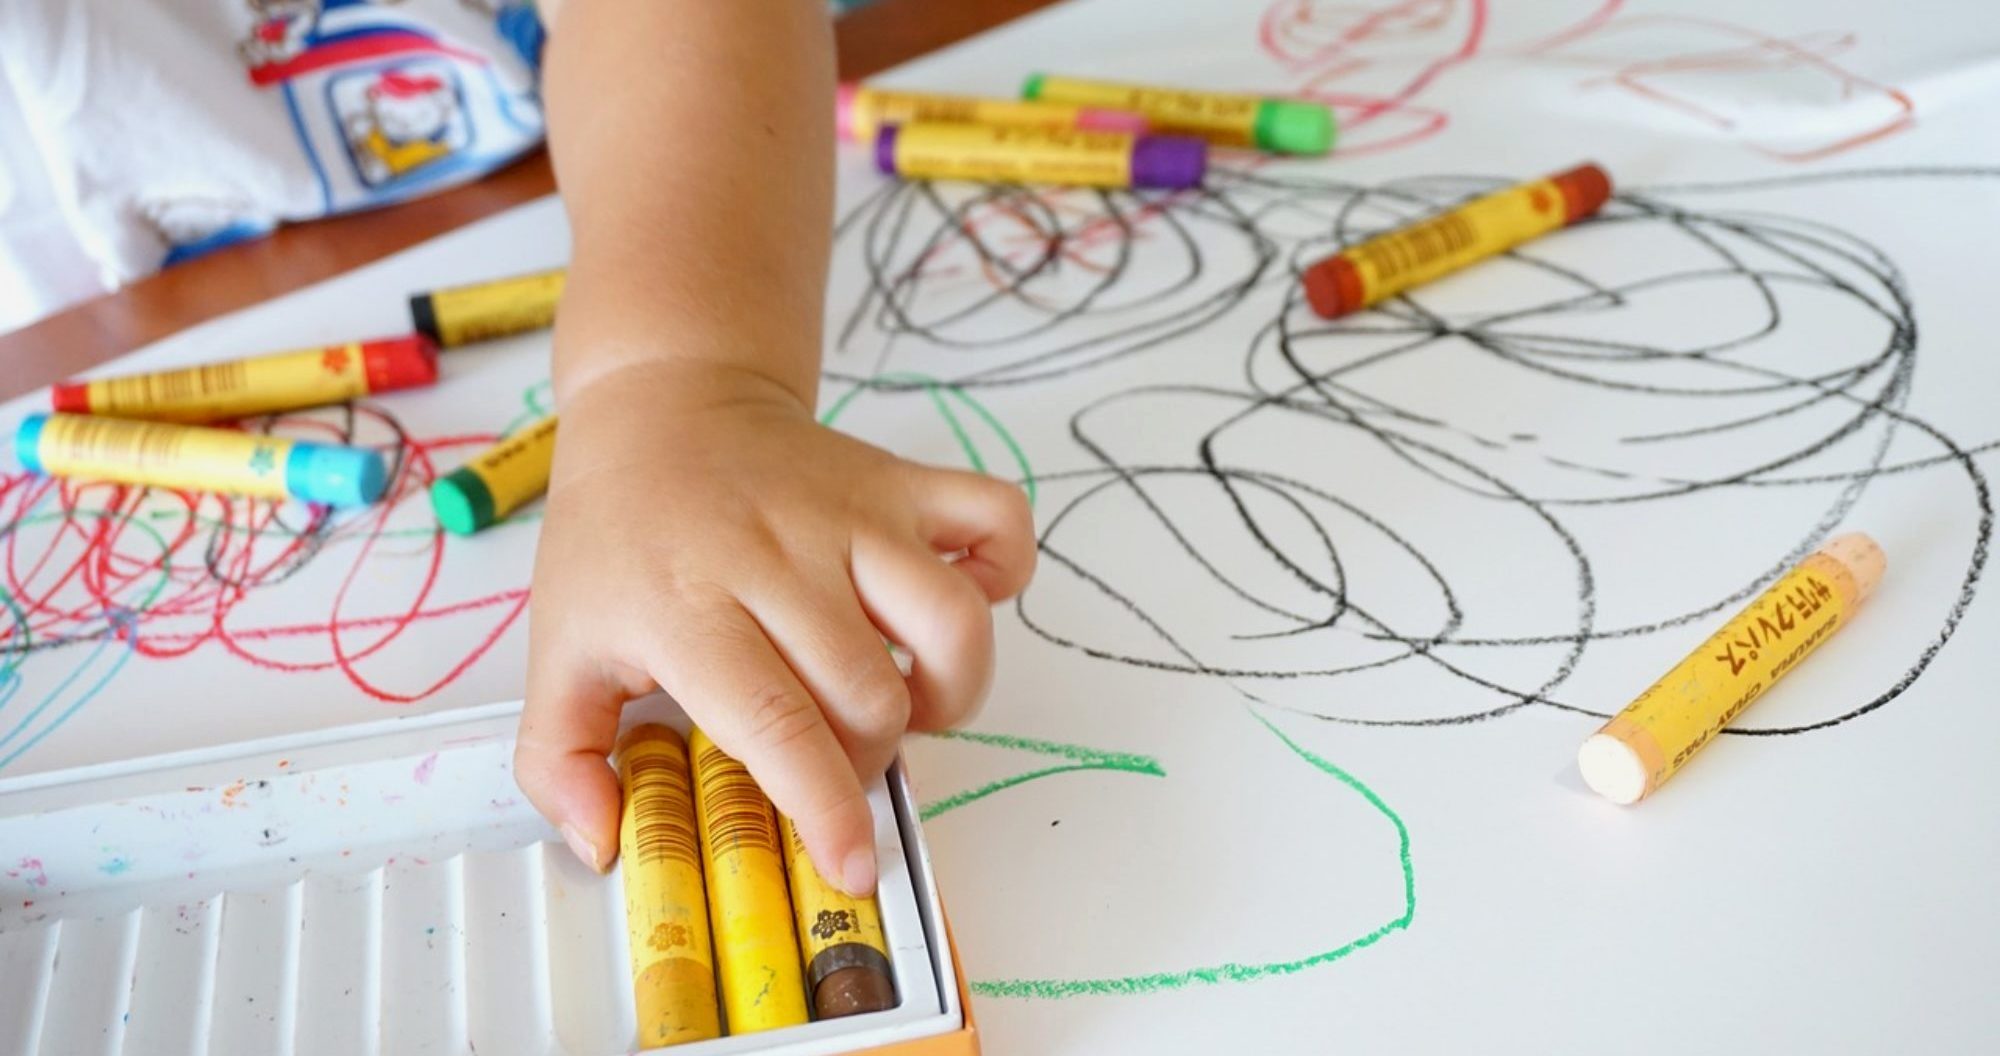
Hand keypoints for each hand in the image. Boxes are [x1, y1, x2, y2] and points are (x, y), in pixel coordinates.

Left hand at [514, 360, 1035, 893]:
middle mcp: (780, 555)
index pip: (777, 720)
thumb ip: (560, 758)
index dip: (826, 803)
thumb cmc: (618, 540)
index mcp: (690, 605)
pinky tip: (959, 603)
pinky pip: (996, 519)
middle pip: (871, 694)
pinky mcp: (902, 482)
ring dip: (948, 689)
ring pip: (952, 622)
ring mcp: (853, 513)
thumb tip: (602, 842)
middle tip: (833, 753)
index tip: (853, 862)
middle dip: (867, 758)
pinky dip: (1004, 572)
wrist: (664, 408)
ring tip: (906, 700)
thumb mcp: (557, 647)